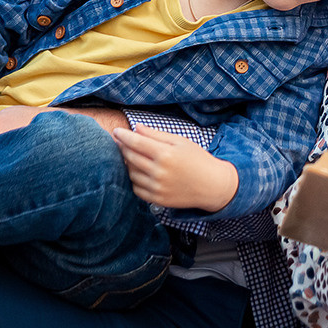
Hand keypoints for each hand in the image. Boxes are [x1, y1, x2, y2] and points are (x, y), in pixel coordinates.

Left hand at [112, 124, 239, 211]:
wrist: (212, 185)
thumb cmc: (197, 159)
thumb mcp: (180, 141)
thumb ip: (156, 135)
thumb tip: (136, 127)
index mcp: (166, 154)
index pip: (136, 142)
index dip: (123, 136)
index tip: (116, 132)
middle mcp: (159, 172)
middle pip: (130, 157)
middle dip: (122, 147)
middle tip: (120, 142)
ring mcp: (157, 187)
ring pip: (131, 173)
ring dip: (127, 163)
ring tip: (131, 156)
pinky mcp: (157, 199)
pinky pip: (136, 188)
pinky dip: (134, 179)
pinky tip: (138, 171)